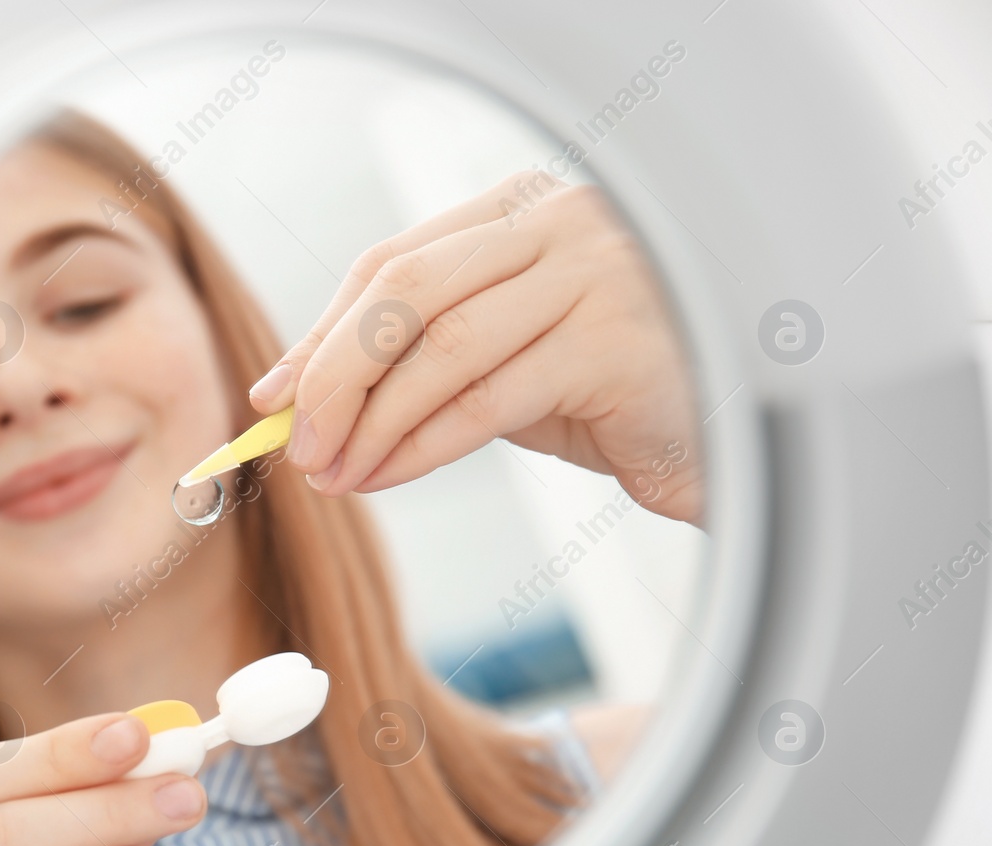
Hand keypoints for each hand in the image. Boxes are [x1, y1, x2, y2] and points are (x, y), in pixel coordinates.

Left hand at [248, 171, 703, 524]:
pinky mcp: (615, 343)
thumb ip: (414, 358)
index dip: (322, 332)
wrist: (728, 445)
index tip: (276, 395)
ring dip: (372, 421)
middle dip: (334, 375)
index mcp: (522, 210)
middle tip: (299, 445)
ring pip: (441, 347)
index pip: (392, 262)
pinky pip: (486, 399)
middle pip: (404, 292)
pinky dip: (421, 445)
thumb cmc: (605, 396)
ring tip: (336, 474)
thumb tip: (298, 395)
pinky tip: (387, 475)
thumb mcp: (497, 360)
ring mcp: (595, 275)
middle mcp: (560, 224)